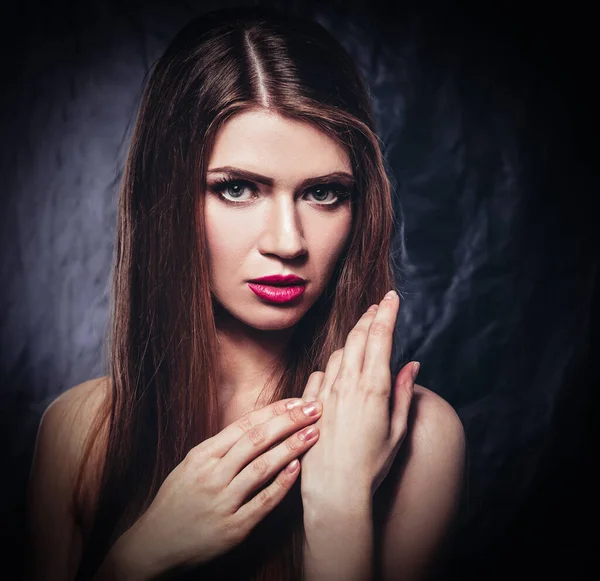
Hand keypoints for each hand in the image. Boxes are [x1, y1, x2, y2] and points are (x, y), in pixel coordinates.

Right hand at [111, 398, 322, 576]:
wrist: (152, 546)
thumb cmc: (176, 501)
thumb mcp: (191, 465)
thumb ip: (220, 447)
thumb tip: (256, 425)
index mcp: (202, 455)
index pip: (244, 425)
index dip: (274, 411)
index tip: (297, 401)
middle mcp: (212, 475)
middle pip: (256, 440)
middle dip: (289, 421)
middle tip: (314, 409)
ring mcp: (222, 502)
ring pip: (261, 467)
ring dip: (290, 448)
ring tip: (313, 433)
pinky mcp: (232, 529)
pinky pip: (262, 502)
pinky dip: (281, 484)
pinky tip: (297, 469)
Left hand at [300, 290, 417, 505]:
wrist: (335, 491)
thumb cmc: (373, 466)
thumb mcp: (397, 431)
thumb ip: (405, 393)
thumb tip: (413, 364)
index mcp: (374, 389)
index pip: (380, 338)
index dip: (387, 313)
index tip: (392, 297)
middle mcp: (348, 385)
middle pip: (357, 337)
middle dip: (370, 317)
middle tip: (378, 305)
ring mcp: (326, 393)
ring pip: (339, 352)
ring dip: (352, 338)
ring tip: (363, 332)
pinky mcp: (311, 403)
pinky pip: (321, 372)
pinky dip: (333, 364)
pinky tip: (340, 367)